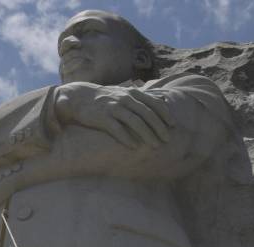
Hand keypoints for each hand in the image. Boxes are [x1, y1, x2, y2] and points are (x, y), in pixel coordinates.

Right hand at [53, 82, 173, 147]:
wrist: (80, 97)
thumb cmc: (107, 98)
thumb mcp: (125, 92)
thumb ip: (143, 97)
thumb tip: (164, 99)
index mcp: (132, 93)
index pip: (153, 103)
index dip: (165, 114)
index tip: (173, 125)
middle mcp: (124, 99)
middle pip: (146, 114)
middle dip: (159, 127)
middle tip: (167, 140)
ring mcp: (113, 108)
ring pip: (134, 122)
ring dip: (147, 135)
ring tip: (155, 146)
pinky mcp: (102, 118)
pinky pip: (117, 129)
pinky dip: (127, 138)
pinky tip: (135, 147)